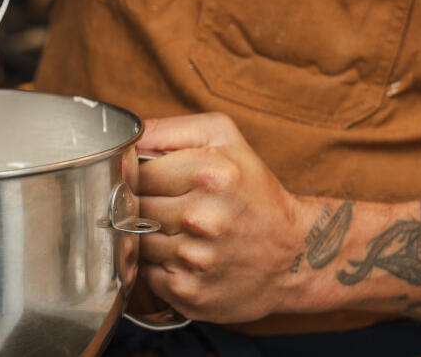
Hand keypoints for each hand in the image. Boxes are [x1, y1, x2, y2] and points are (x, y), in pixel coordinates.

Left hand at [136, 113, 313, 322]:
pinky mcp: (188, 292)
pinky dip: (155, 264)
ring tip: (178, 232)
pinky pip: (144, 271)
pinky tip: (182, 257)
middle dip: (142, 204)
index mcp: (208, 173)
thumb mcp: (223, 139)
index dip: (136, 175)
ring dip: (147, 236)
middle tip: (167, 206)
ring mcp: (193, 258)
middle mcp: (200, 218)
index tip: (151, 180)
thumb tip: (124, 139)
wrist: (296, 255)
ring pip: (134, 239)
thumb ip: (168, 130)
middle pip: (130, 206)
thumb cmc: (255, 192)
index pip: (134, 171)